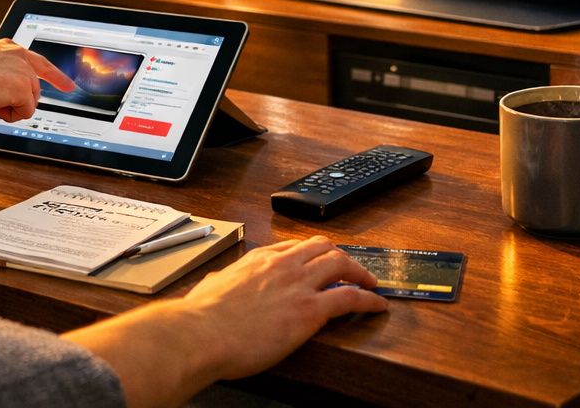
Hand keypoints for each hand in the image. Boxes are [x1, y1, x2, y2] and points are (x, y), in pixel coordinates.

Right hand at [0, 38, 74, 121]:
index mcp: (11, 48)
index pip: (41, 63)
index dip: (56, 77)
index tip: (69, 86)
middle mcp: (21, 57)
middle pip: (33, 90)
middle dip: (17, 101)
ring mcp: (25, 73)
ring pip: (29, 103)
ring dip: (9, 107)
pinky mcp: (25, 89)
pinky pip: (25, 113)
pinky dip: (8, 114)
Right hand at [176, 237, 387, 378]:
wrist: (203, 333)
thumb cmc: (201, 318)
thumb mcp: (209, 289)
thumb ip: (217, 284)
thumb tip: (212, 287)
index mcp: (258, 258)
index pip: (294, 247)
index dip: (313, 253)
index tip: (320, 260)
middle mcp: (282, 264)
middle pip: (323, 247)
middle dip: (341, 256)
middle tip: (351, 268)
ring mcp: (298, 284)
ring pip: (342, 263)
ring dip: (361, 272)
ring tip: (370, 282)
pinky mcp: (310, 309)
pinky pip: (351, 297)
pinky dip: (369, 299)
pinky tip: (377, 304)